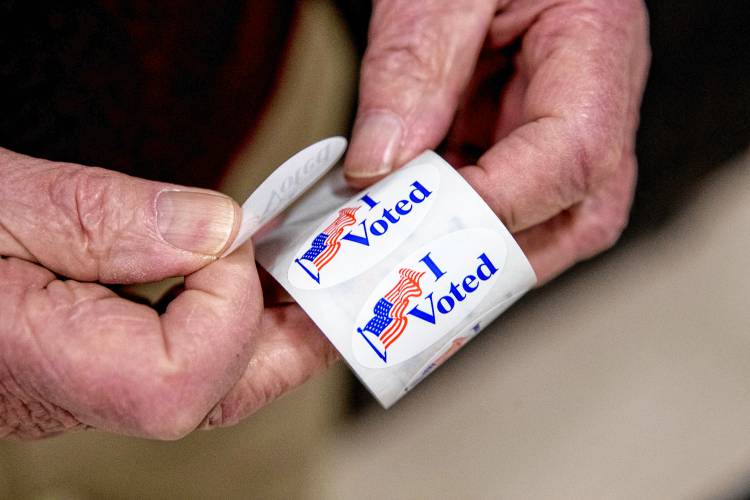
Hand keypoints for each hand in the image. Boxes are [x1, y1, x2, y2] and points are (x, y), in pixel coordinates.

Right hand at [0, 148, 335, 438]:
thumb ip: (105, 218)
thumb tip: (216, 229)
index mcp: (35, 360)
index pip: (178, 383)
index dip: (224, 306)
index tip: (224, 230)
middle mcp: (68, 395)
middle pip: (216, 400)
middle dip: (290, 337)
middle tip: (329, 279)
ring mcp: (84, 388)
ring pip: (209, 390)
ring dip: (271, 329)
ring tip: (297, 272)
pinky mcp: (93, 367)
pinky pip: (185, 364)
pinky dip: (230, 319)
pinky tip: (243, 275)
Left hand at [345, 0, 649, 282]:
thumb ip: (412, 67)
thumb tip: (379, 165)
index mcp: (596, 47)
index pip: (573, 155)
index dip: (497, 202)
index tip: (417, 217)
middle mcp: (596, 103)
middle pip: (575, 219)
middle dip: (490, 255)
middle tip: (409, 262)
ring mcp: (564, 131)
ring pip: (543, 228)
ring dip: (468, 249)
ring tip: (399, 245)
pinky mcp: (526, 144)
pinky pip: (504, 206)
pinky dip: (453, 224)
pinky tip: (406, 220)